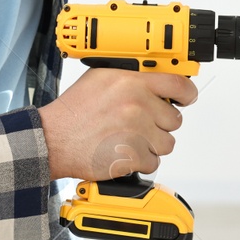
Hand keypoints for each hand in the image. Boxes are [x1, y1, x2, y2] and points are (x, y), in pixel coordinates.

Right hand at [38, 68, 198, 181]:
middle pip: (174, 118)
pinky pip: (153, 162)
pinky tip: (122, 151)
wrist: (53, 139)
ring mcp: (137, 131)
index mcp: (130, 82)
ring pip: (167, 143)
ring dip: (151, 144)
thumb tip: (155, 79)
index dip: (187, 93)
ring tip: (128, 139)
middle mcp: (137, 104)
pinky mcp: (133, 157)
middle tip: (139, 124)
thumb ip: (129, 77)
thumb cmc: (73, 112)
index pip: (177, 84)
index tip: (186, 98)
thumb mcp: (99, 78)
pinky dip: (140, 162)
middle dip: (160, 124)